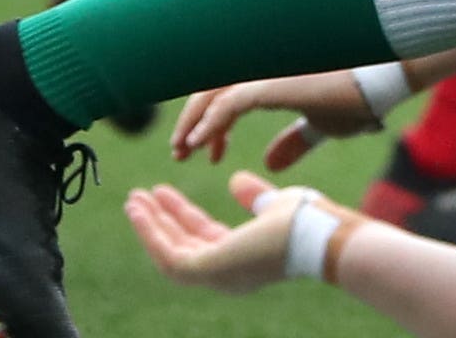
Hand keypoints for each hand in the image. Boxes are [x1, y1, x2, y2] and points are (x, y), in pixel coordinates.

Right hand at [121, 174, 322, 292]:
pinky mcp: (205, 271)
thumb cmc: (308, 221)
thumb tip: (234, 180)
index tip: (163, 192)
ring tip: (133, 199)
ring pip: (169, 251)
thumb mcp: (275, 204)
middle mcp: (224, 273)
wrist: (322, 234)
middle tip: (139, 196)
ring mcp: (214, 276)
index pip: (202, 236)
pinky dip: (152, 232)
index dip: (181, 214)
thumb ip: (253, 196)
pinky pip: (167, 253)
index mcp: (241, 257)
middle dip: (159, 220)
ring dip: (149, 225)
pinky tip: (142, 209)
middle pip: (181, 244)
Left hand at [172, 69, 377, 168]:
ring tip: (182, 151)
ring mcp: (265, 69)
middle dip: (192, 122)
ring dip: (192, 124)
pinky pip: (228, 104)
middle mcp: (263, 66)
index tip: (208, 154)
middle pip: (210, 89)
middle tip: (181, 153)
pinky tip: (198, 144)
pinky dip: (209, 125)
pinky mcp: (272, 81)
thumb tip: (270, 162)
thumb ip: (295, 140)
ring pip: (211, 94)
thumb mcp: (323, 124)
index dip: (212, 124)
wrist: (391, 75)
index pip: (227, 94)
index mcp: (273, 74)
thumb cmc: (364, 95)